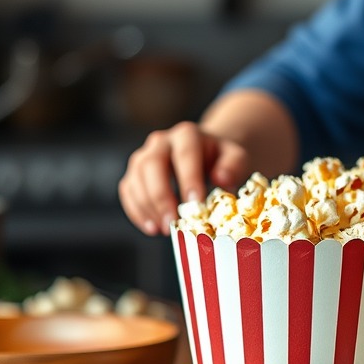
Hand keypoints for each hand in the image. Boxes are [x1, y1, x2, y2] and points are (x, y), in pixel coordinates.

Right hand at [118, 121, 251, 235]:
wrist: (206, 154)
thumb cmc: (221, 159)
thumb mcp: (236, 157)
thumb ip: (233, 165)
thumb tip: (222, 178)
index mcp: (187, 134)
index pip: (185, 154)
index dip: (188, 179)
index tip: (195, 204)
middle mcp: (161, 141)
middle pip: (152, 165)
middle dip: (161, 196)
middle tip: (173, 222)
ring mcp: (144, 156)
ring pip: (136, 178)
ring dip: (147, 207)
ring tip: (164, 229)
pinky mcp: (134, 173)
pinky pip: (127, 190)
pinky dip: (137, 211)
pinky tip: (152, 227)